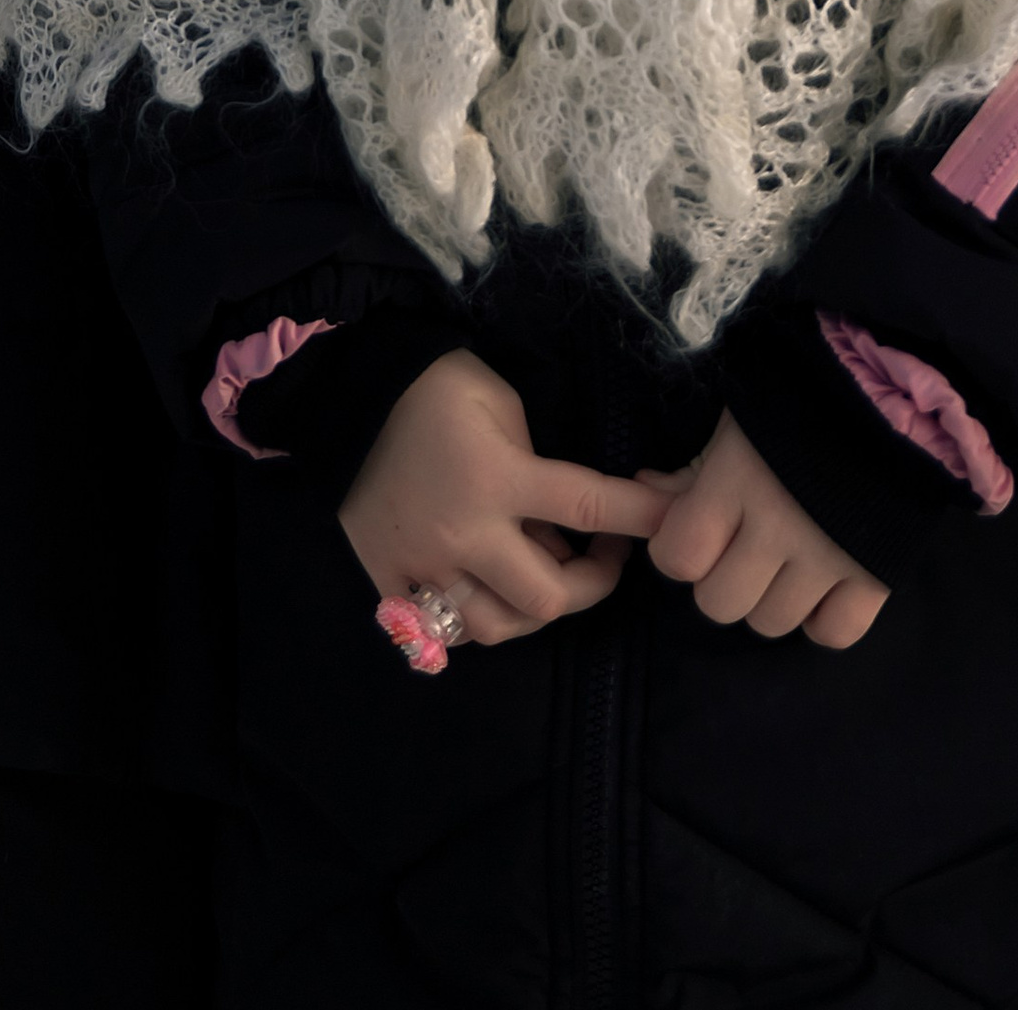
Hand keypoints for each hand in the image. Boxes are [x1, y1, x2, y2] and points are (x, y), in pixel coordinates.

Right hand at [337, 348, 670, 647]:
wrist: (345, 395)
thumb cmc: (434, 388)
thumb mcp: (499, 400)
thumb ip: (536, 458)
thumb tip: (561, 515)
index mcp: (497, 476)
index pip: (588, 505)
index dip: (640, 516)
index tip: (672, 521)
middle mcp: (464, 532)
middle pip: (548, 596)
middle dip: (590, 583)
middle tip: (598, 555)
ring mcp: (423, 564)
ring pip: (497, 626)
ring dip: (531, 608)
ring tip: (540, 573)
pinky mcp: (388, 580)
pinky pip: (443, 629)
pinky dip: (476, 616)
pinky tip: (487, 588)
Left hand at [640, 409, 887, 651]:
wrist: (892, 396)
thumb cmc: (798, 403)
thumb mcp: (734, 428)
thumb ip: (689, 474)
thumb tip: (644, 498)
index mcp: (738, 480)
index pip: (679, 557)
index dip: (678, 550)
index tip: (693, 532)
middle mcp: (779, 527)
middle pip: (719, 604)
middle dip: (721, 579)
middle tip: (741, 548)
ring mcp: (829, 558)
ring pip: (770, 624)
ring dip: (768, 599)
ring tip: (784, 561)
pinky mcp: (876, 577)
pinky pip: (831, 634)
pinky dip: (820, 619)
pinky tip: (820, 586)